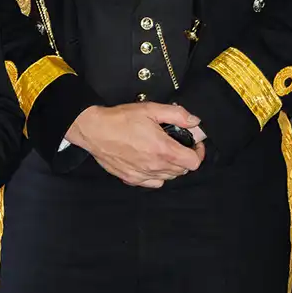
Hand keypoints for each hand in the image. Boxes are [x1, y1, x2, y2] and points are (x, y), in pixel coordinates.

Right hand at [65, 103, 205, 187]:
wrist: (94, 130)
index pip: (194, 162)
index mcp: (163, 149)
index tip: (193, 144)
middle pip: (183, 170)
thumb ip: (176, 114)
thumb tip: (194, 121)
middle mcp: (155, 166)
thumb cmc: (119, 120)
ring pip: (169, 177)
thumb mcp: (150, 109)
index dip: (198, 152)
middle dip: (184, 157)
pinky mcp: (131, 178)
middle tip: (176, 144)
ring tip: (162, 152)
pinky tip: (150, 162)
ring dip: (171, 166)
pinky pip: (153, 182)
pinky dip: (157, 175)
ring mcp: (143, 174)